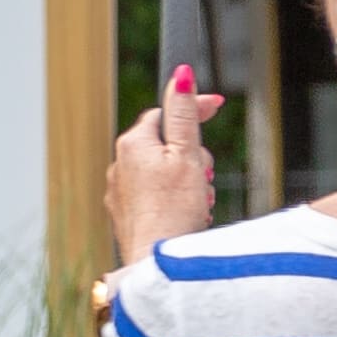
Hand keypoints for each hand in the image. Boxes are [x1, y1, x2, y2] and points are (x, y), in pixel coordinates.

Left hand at [108, 68, 220, 268]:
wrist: (158, 261)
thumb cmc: (174, 209)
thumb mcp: (187, 153)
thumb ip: (184, 113)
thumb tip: (180, 76)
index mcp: (132, 144)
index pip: (165, 112)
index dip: (194, 108)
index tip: (217, 104)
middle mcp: (119, 165)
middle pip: (168, 144)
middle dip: (194, 156)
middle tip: (205, 176)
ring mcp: (120, 192)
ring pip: (166, 172)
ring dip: (189, 181)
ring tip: (198, 200)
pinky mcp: (127, 215)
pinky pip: (158, 197)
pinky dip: (177, 200)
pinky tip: (188, 215)